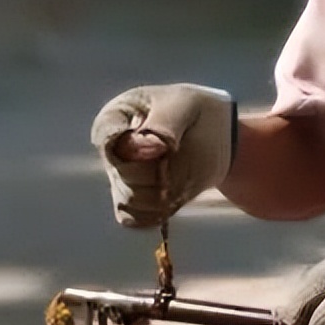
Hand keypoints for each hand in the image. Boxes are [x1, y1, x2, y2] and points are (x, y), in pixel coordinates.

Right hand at [91, 84, 234, 226]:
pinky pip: (138, 218)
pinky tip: (178, 194)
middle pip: (124, 175)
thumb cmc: (194, 111)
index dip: (138, 148)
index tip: (166, 147)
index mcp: (114, 118)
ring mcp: (119, 180)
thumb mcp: (184, 105)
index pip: (108, 140)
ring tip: (184, 171)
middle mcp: (111, 152)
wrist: (215, 135)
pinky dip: (161, 211)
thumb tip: (152, 147)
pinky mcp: (133, 204)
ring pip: (131, 200)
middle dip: (158, 171)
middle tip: (181, 157)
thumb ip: (165, 124)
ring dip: (164, 192)